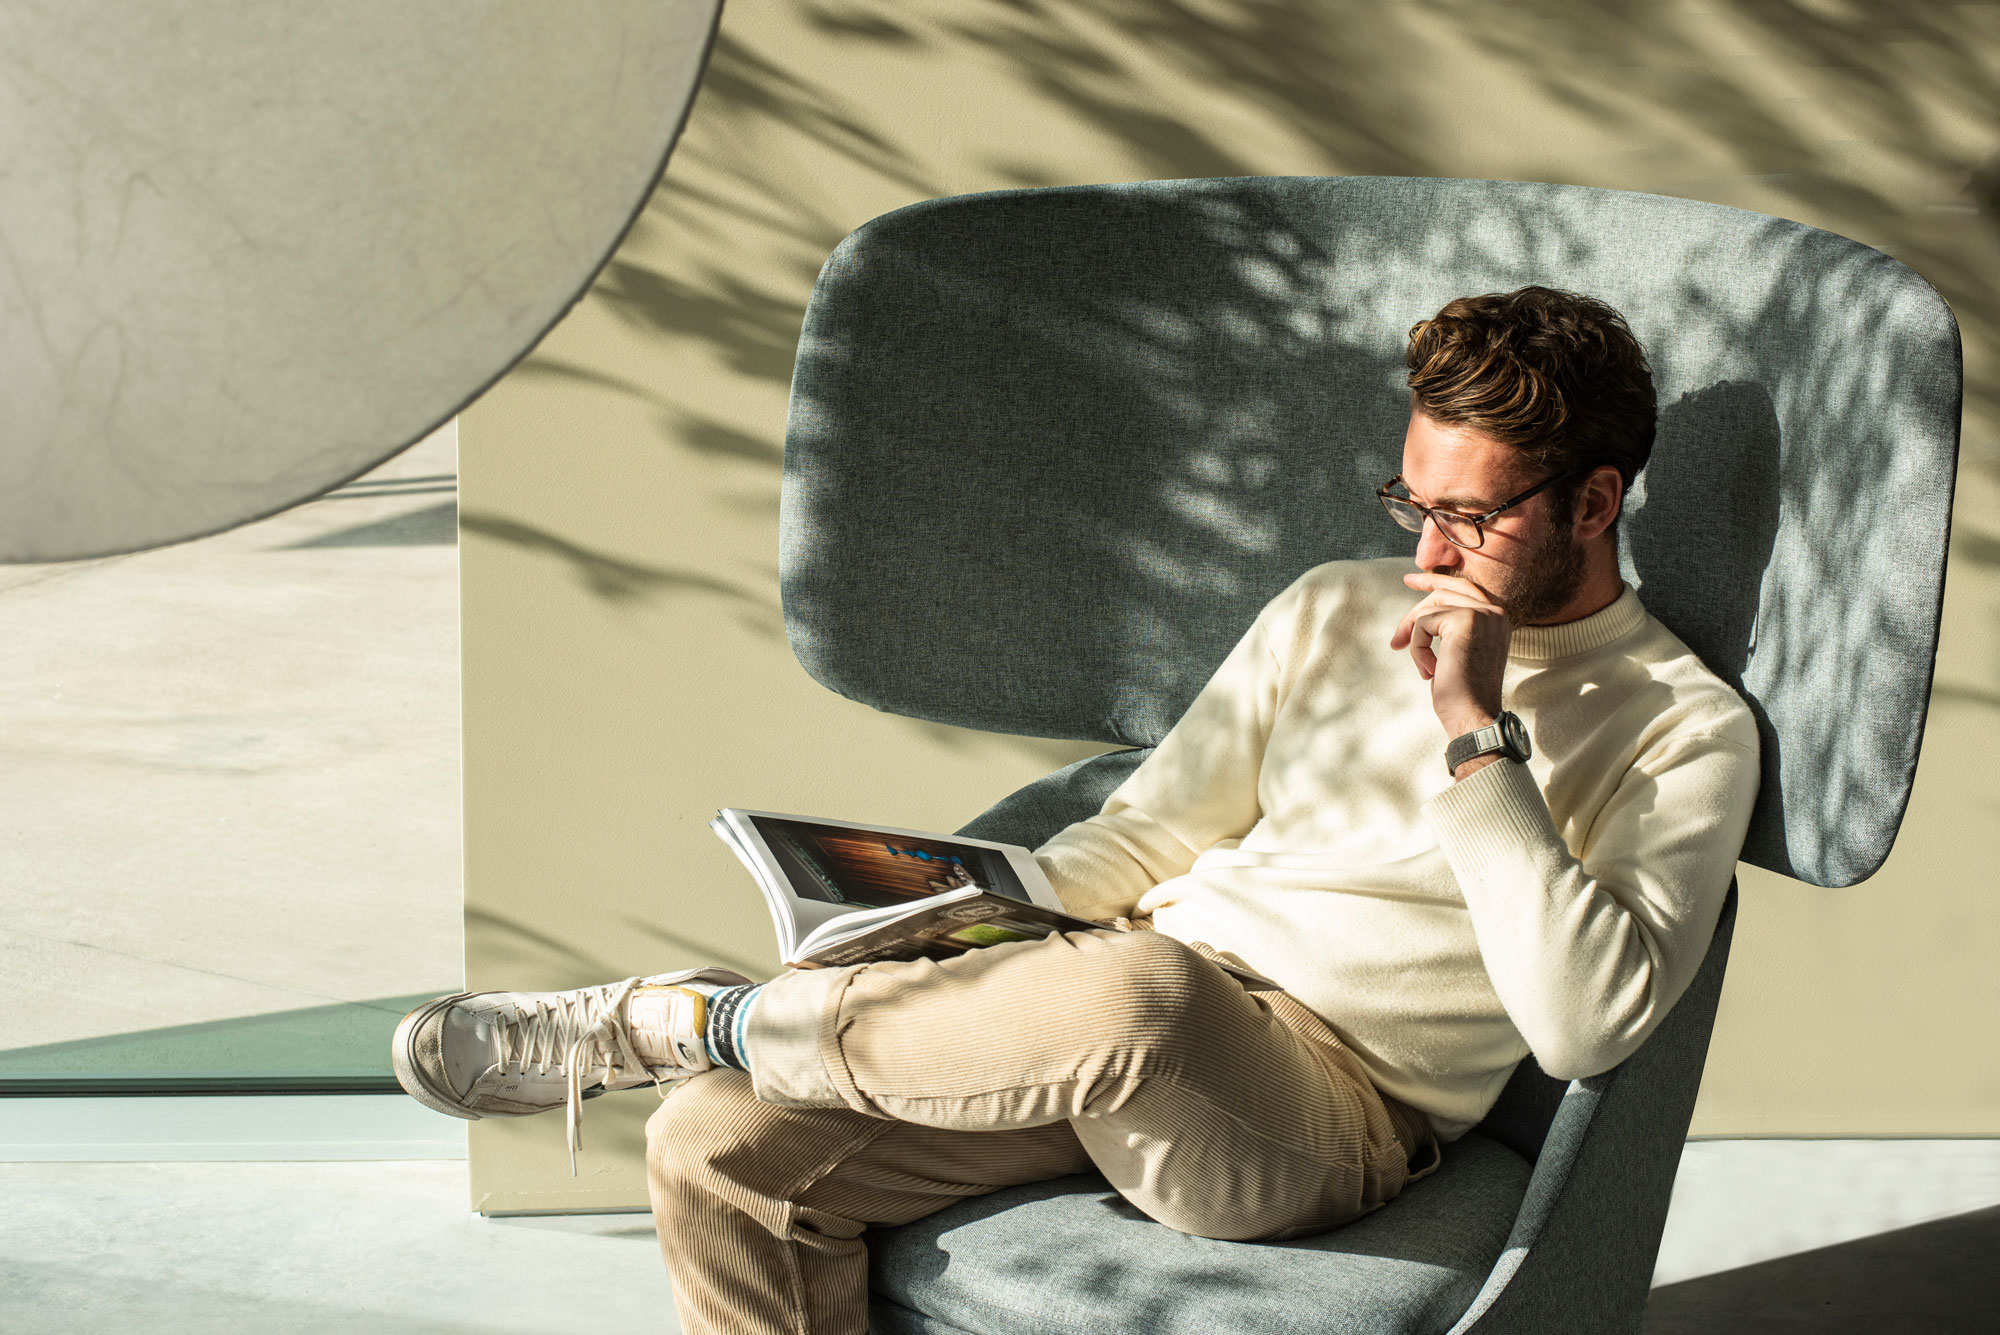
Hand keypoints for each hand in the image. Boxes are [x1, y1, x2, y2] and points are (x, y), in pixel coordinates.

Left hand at [1390, 572, 1511, 736]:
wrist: (1473, 716)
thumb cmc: (1463, 693)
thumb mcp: (1459, 652)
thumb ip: (1452, 627)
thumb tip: (1420, 612)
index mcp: (1498, 619)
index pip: (1463, 587)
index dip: (1434, 581)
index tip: (1410, 579)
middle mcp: (1495, 611)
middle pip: (1443, 593)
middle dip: (1414, 615)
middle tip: (1396, 641)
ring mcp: (1482, 614)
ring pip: (1429, 610)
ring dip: (1417, 641)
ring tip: (1425, 669)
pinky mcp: (1464, 620)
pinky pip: (1423, 623)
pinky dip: (1418, 649)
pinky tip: (1430, 671)